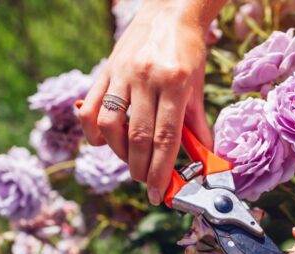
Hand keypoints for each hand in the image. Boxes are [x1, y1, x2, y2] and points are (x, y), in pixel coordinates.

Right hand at [78, 0, 213, 204]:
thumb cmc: (188, 52)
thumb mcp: (196, 87)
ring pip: (110, 125)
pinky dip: (93, 131)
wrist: (170, 12)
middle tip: (147, 182)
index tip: (159, 194)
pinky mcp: (106, 70)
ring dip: (119, 152)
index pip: (165, 138)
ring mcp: (122, 73)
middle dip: (141, 169)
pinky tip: (103, 142)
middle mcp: (146, 78)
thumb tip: (204, 159)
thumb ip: (197, 125)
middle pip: (138, 137)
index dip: (161, 171)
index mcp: (174, 83)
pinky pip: (90, 107)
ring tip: (131, 160)